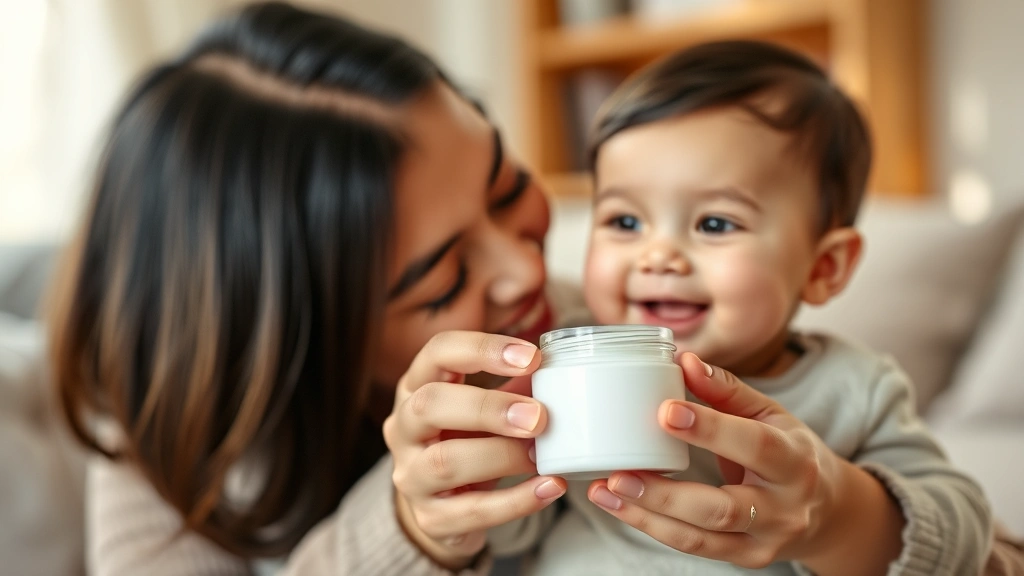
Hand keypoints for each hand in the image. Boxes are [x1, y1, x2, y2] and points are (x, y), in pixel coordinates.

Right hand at [384, 331, 566, 568]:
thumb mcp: (484, 408)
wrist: (447, 505)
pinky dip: (516, 501)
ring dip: (502, 455)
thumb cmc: (469, 441)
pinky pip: (471, 511)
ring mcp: (410, 476)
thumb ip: (516, 389)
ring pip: (445, 462)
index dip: (482, 349)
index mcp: (416, 386)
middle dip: (487, 408)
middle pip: (429, 405)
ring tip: (543, 455)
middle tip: (537, 417)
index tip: (532, 357)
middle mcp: (403, 428)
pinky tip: (549, 487)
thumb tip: (563, 371)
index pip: (438, 353)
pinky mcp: (430, 518)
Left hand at [587, 352, 852, 569]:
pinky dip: (652, 526)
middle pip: (721, 508)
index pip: (754, 444)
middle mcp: (783, 507)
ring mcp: (764, 541)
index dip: (710, 429)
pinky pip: (694, 547)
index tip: (665, 410)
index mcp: (794, 460)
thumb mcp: (770, 414)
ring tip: (605, 490)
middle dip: (666, 493)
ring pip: (700, 537)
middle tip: (620, 473)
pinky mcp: (745, 558)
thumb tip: (685, 360)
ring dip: (646, 515)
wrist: (829, 510)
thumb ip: (727, 389)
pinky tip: (620, 504)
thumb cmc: (790, 451)